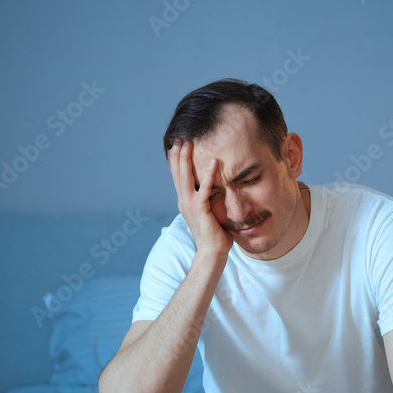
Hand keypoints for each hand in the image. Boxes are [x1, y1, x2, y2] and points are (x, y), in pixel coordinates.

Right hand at [166, 139, 231, 258]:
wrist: (212, 253)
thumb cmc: (214, 236)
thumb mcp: (208, 215)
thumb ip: (208, 203)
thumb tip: (216, 193)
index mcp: (185, 202)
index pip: (178, 178)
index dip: (176, 161)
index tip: (176, 146)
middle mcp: (184, 202)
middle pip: (178, 173)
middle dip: (178, 154)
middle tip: (179, 138)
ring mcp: (190, 205)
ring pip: (185, 177)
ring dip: (186, 158)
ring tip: (188, 142)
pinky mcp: (200, 209)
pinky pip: (204, 188)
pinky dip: (208, 174)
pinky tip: (214, 161)